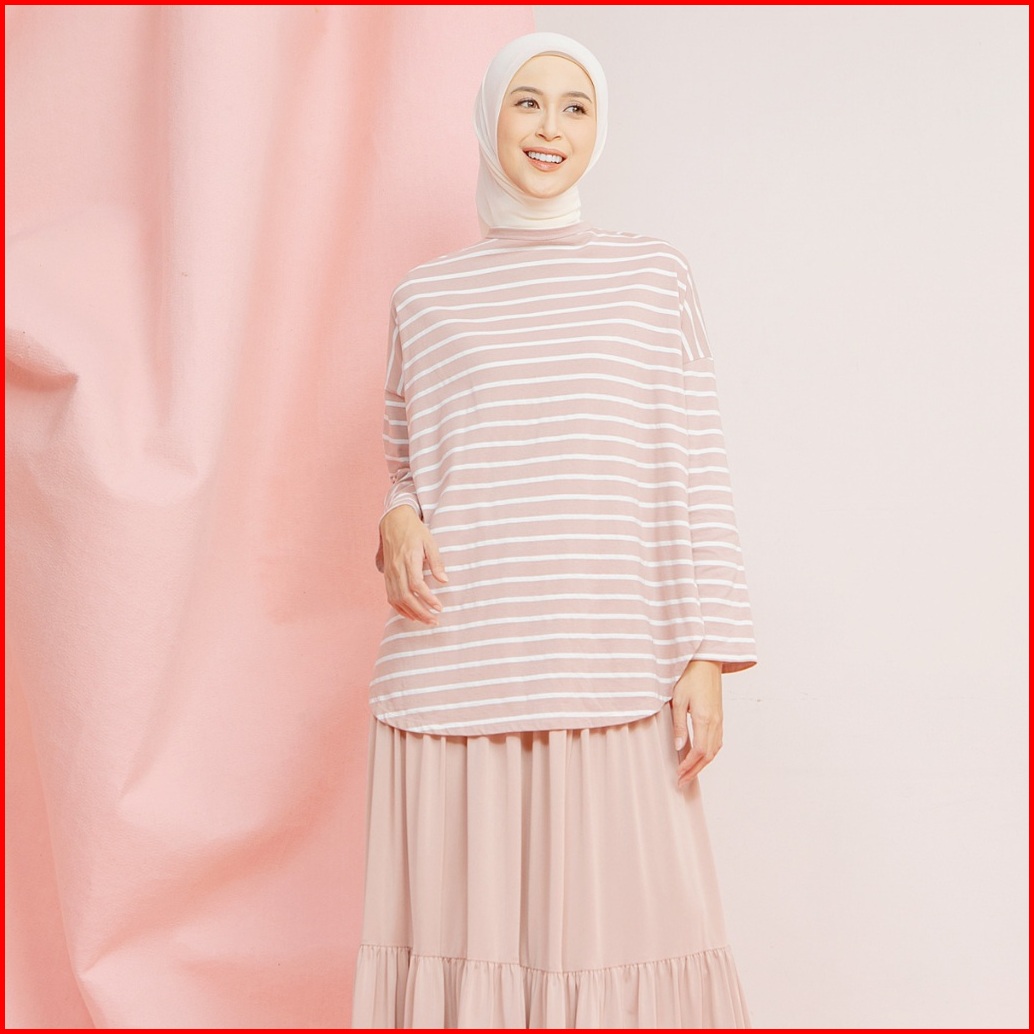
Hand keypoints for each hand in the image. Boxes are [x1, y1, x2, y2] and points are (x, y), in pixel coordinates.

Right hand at [377, 505, 448, 624]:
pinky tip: (411, 615)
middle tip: (434, 621)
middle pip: (405, 596)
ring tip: (426, 621)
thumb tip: (444, 581)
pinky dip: (400, 609)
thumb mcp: (430, 542)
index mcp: (408, 559)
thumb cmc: (415, 531)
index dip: (427, 598)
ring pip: (397, 600)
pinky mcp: (387, 576)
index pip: (416, 584)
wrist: (394, 522)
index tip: (439, 607)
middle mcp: (396, 568)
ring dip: (411, 613)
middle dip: (420, 612)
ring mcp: (390, 573)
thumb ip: (436, 562)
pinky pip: (390, 597)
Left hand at [671, 659, 722, 786]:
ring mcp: (719, 720)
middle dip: (695, 771)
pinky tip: (701, 757)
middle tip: (682, 782)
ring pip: (715, 750)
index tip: (679, 774)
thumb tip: (679, 747)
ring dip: (703, 764)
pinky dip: (709, 754)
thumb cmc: (690, 677)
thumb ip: (679, 725)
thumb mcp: (678, 700)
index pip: (700, 751)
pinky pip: (717, 741)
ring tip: (689, 773)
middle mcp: (715, 722)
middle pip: (709, 755)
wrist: (706, 662)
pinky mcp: (719, 717)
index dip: (689, 766)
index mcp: (704, 718)